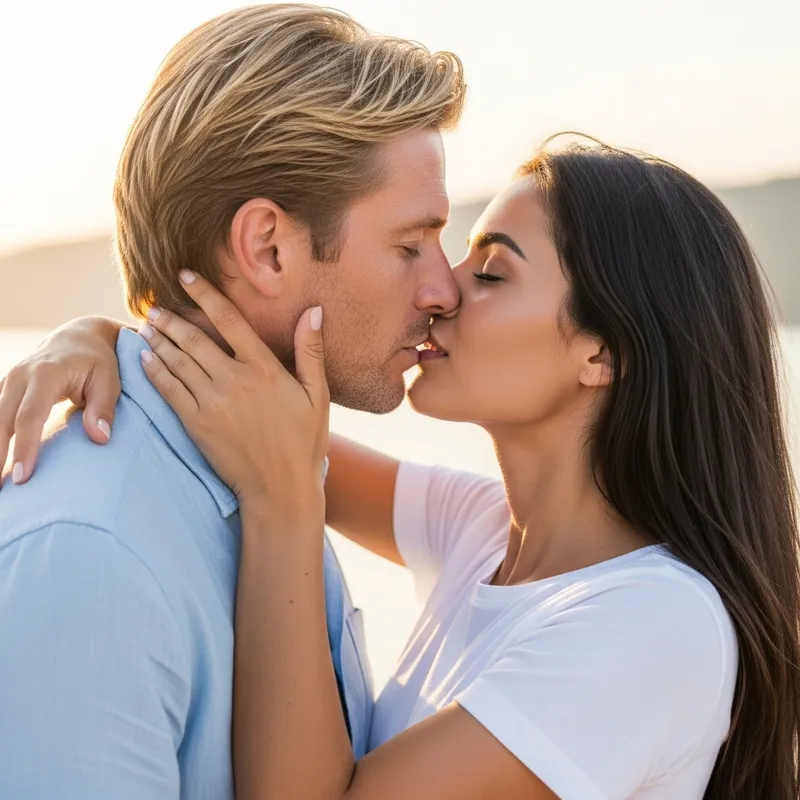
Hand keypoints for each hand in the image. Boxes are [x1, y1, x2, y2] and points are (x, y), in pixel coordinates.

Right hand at [0, 316, 123, 485]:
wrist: (81, 336)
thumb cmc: (99, 361)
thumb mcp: (110, 380)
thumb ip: (103, 407)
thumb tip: (100, 438)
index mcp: (45, 373)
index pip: (29, 416)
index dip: (25, 447)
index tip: (23, 478)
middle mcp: (19, 376)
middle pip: (0, 421)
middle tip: (2, 491)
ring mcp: (7, 381)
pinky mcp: (4, 389)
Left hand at [139, 271, 329, 509]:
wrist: (280, 488)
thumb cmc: (304, 441)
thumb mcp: (317, 395)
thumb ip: (311, 351)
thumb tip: (314, 311)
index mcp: (264, 368)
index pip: (229, 320)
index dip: (204, 294)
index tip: (185, 276)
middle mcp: (234, 380)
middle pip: (194, 338)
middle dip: (171, 318)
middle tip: (154, 304)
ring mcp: (212, 402)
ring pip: (177, 361)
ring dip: (158, 339)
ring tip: (145, 324)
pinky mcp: (197, 424)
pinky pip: (169, 390)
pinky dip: (154, 371)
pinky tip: (144, 358)